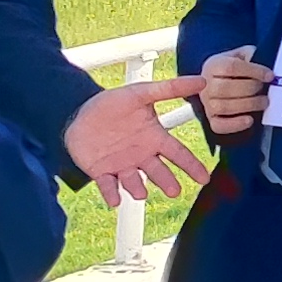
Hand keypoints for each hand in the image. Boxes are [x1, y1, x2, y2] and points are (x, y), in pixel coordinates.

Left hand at [66, 82, 206, 203]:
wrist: (78, 110)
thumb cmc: (112, 103)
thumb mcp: (142, 92)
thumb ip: (171, 89)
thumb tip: (201, 81)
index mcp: (154, 138)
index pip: (178, 154)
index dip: (192, 166)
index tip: (204, 178)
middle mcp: (141, 155)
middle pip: (158, 172)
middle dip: (166, 182)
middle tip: (174, 191)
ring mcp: (122, 165)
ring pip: (134, 181)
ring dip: (137, 188)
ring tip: (141, 193)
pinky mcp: (102, 172)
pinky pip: (108, 185)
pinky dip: (112, 193)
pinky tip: (115, 200)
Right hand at [194, 44, 270, 134]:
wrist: (221, 79)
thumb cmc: (236, 67)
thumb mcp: (243, 55)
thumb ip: (251, 56)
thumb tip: (265, 67)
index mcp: (213, 64)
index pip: (231, 67)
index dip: (253, 71)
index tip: (269, 76)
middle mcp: (205, 84)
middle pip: (225, 88)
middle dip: (251, 89)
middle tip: (264, 89)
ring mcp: (206, 103)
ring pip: (222, 107)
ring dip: (247, 105)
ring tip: (263, 102)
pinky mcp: (210, 119)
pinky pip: (218, 126)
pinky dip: (235, 124)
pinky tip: (250, 120)